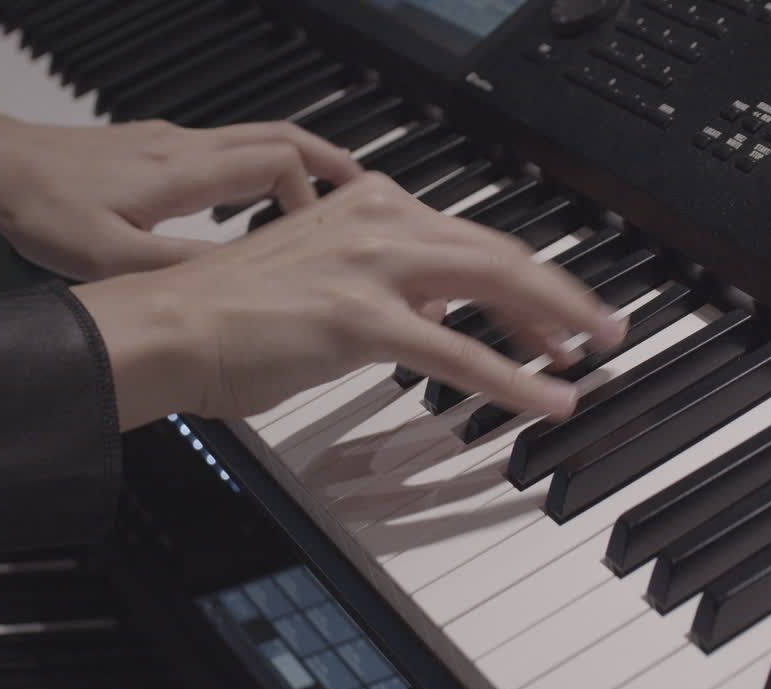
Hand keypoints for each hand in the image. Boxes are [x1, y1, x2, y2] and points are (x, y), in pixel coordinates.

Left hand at [0, 114, 361, 279]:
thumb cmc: (41, 208)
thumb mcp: (105, 256)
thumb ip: (173, 270)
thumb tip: (238, 284)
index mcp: (182, 172)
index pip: (277, 163)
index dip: (313, 196)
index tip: (321, 236)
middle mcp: (185, 148)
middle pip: (281, 138)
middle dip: (330, 165)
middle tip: (370, 195)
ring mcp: (171, 143)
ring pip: (256, 139)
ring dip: (299, 164)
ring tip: (328, 199)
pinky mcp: (154, 149)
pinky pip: (227, 149)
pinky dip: (261, 168)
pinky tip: (255, 203)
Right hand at [72, 172, 628, 430]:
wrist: (169, 323)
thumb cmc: (227, 309)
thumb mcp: (315, 274)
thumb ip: (375, 280)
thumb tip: (421, 310)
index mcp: (367, 207)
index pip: (470, 238)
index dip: (523, 277)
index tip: (551, 307)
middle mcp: (378, 223)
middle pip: (500, 254)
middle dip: (562, 294)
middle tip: (601, 327)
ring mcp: (372, 268)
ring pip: (494, 285)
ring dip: (555, 324)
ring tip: (589, 356)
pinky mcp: (361, 319)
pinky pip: (457, 352)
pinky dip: (512, 379)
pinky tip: (546, 399)